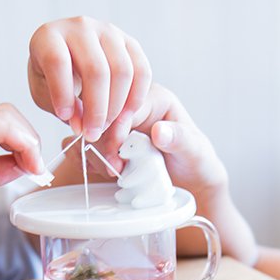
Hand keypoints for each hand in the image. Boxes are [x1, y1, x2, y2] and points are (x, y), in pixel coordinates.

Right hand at [0, 104, 42, 246]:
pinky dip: (15, 139)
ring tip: (35, 167)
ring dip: (28, 139)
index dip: (25, 139)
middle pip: (6, 113)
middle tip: (39, 167)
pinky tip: (25, 161)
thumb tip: (24, 164)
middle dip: (31, 138)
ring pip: (2, 115)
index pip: (1, 120)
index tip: (36, 166)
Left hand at [28, 16, 150, 142]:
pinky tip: (124, 116)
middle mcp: (80, 27)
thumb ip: (62, 108)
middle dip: (96, 110)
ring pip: (122, 71)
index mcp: (49, 36)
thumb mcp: (45, 94)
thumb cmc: (51, 77)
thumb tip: (83, 126)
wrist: (67, 59)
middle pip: (96, 70)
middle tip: (92, 134)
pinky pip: (141, 71)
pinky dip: (135, 99)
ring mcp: (108, 32)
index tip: (65, 118)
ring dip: (116, 108)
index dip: (62, 94)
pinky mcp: (129, 42)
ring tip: (106, 128)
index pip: (58, 62)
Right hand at [78, 84, 228, 196]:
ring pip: (90, 130)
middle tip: (114, 169)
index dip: (116, 131)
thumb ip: (180, 138)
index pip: (125, 106)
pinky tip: (105, 171)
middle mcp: (132, 106)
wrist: (189, 181)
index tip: (117, 156)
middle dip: (103, 145)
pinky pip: (85, 144)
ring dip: (96, 154)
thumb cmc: (194, 161)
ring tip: (114, 172)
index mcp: (155, 99)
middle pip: (103, 117)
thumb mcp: (194, 151)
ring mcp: (117, 123)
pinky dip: (90, 159)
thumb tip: (160, 130)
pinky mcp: (106, 139)